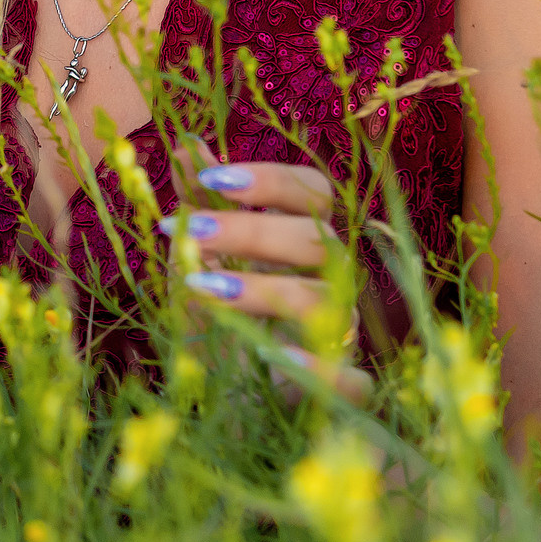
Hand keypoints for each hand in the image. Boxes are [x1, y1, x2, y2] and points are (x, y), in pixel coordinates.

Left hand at [161, 160, 369, 404]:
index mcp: (303, 241)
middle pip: (315, 239)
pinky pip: (352, 379)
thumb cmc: (215, 319)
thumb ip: (200, 205)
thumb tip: (188, 143)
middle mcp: (331, 280)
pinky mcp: (340, 388)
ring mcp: (340, 333)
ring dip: (262, 288)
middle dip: (251, 231)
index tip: (212, 179)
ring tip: (201, 286)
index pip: (314, 192)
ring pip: (325, 298)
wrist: (216, 398)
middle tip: (192, 232)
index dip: (271, 179)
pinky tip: (273, 356)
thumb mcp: (198, 260)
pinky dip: (318, 368)